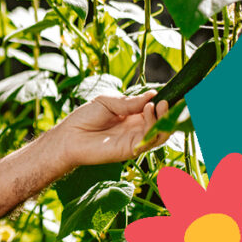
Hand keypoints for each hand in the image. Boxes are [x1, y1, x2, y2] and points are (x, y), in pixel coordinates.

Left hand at [51, 90, 169, 166]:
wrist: (70, 136)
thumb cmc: (85, 117)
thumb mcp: (108, 102)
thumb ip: (130, 101)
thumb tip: (153, 94)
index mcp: (133, 115)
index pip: (155, 109)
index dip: (164, 101)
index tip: (172, 92)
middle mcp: (137, 128)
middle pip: (162, 121)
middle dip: (169, 110)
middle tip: (169, 99)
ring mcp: (136, 140)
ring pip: (161, 132)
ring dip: (164, 118)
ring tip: (159, 104)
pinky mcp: (131, 149)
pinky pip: (150, 140)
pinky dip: (154, 126)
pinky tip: (148, 111)